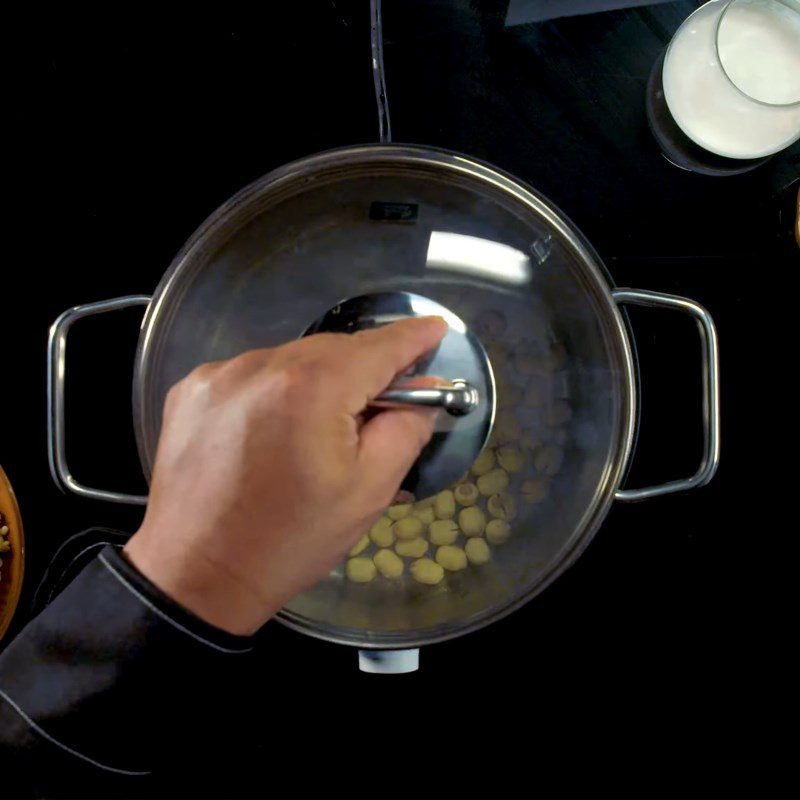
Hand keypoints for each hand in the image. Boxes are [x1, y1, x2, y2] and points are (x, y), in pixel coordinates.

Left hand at [124, 317, 446, 634]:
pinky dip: (276, 389)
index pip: (377, 347)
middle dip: (365, 368)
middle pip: (334, 349)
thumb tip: (428, 388)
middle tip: (384, 401)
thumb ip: (406, 428)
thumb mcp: (369, 490)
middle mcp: (261, 365)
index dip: (412, 338)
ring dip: (318, 379)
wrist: (199, 574)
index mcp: (311, 388)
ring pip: (292, 359)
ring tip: (321, 427)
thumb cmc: (293, 538)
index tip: (436, 330)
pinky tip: (275, 429)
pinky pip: (253, 374)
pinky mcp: (191, 390)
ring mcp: (219, 374)